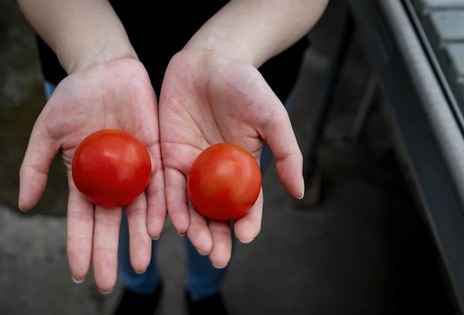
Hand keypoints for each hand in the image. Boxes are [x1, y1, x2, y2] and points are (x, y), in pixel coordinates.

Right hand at [18, 57, 164, 292]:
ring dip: (138, 239)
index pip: (80, 220)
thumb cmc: (73, 98)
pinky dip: (160, 206)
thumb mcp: (46, 132)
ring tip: (139, 265)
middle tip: (105, 283)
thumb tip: (23, 205)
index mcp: (85, 179)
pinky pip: (160, 184)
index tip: (77, 272)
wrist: (104, 68)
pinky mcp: (156, 153)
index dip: (79, 245)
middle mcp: (112, 181)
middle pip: (110, 223)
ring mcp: (135, 169)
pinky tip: (158, 228)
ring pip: (139, 211)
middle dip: (108, 253)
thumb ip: (34, 167)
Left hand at [159, 48, 303, 267]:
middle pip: (216, 213)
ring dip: (193, 227)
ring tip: (196, 243)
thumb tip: (299, 192)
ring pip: (190, 205)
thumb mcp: (272, 117)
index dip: (247, 223)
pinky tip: (168, 222)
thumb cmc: (246, 85)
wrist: (210, 59)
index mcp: (243, 168)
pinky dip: (167, 205)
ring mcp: (190, 166)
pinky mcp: (166, 155)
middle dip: (216, 236)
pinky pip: (164, 185)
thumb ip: (286, 153)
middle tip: (215, 256)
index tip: (245, 237)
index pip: (246, 204)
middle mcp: (216, 173)